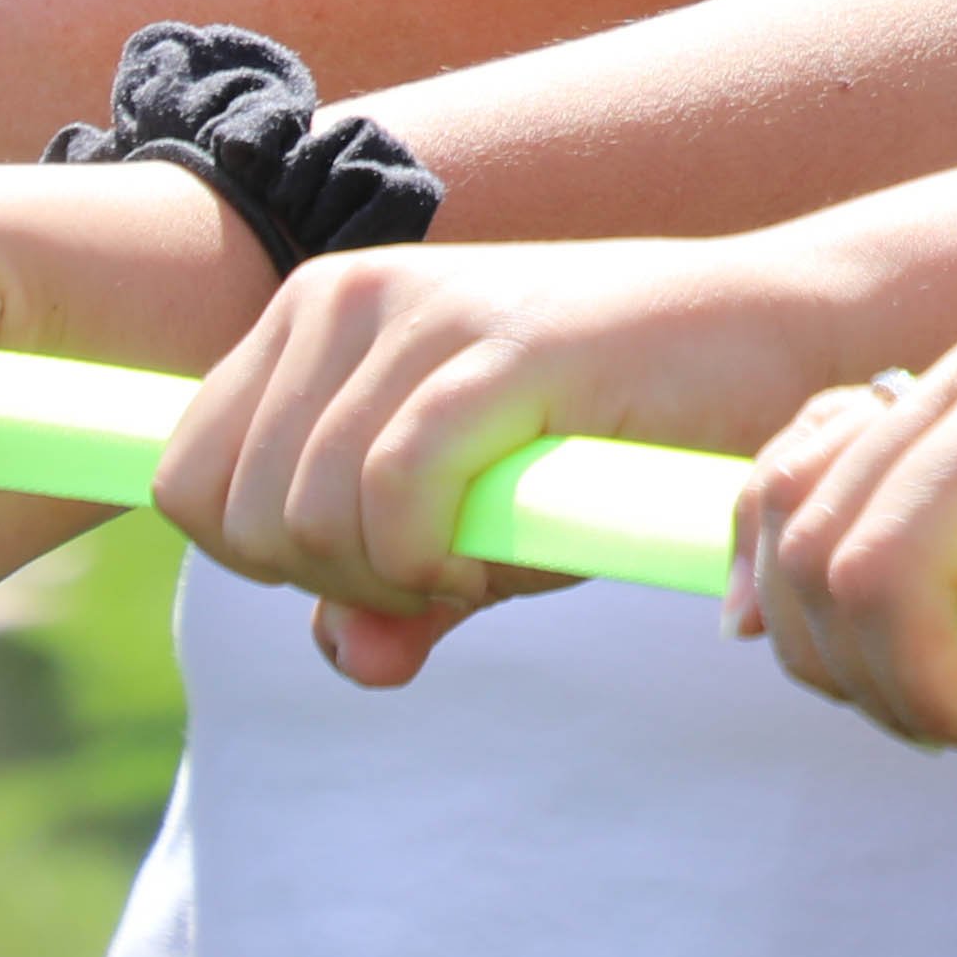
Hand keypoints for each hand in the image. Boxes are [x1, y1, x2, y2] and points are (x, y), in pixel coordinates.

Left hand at [158, 237, 895, 688]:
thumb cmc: (612, 432)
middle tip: (438, 577)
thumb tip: (351, 661)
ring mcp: (419, 311)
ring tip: (480, 561)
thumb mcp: (479, 523)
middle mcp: (344, 295)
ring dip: (388, 581)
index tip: (372, 574)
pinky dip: (429, 564)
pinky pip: (390, 493)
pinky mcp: (500, 347)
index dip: (265, 565)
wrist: (772, 339)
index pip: (184, 478)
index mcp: (314, 315)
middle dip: (326, 583)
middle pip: (229, 515)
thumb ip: (392, 591)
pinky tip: (495, 560)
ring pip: (300, 513)